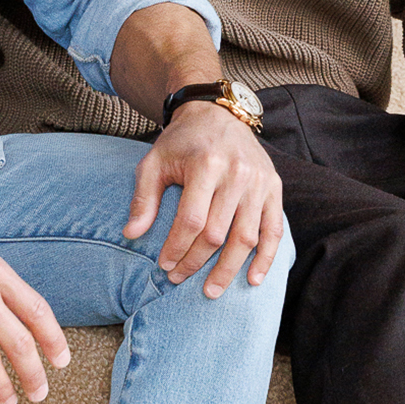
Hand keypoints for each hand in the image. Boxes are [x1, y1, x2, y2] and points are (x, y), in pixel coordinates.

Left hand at [126, 101, 285, 295]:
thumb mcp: (154, 162)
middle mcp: (236, 173)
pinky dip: (266, 257)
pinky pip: (273, 229)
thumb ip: (143, 198)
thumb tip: (131, 235)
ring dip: (229, 269)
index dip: (177, 247)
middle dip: (196, 262)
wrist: (217, 113)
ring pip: (246, 237)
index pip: (191, 220)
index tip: (163, 265)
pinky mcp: (274, 187)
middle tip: (178, 279)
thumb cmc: (181, 142)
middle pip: (218, 233)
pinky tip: (253, 279)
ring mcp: (259, 181)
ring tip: (211, 290)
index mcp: (205, 165)